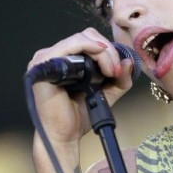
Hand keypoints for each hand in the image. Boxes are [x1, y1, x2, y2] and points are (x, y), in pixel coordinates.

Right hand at [27, 27, 134, 145]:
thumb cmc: (78, 116)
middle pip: (87, 35)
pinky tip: (102, 65)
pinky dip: (91, 49)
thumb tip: (128, 62)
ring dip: (103, 53)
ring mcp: (46, 57)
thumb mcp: (106, 94)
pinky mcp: (44, 62)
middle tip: (116, 71)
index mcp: (65, 59)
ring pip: (82, 38)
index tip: (119, 70)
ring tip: (110, 72)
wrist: (64, 136)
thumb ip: (119, 79)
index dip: (108, 51)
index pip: (89, 40)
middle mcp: (54, 55)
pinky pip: (72, 44)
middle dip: (108, 51)